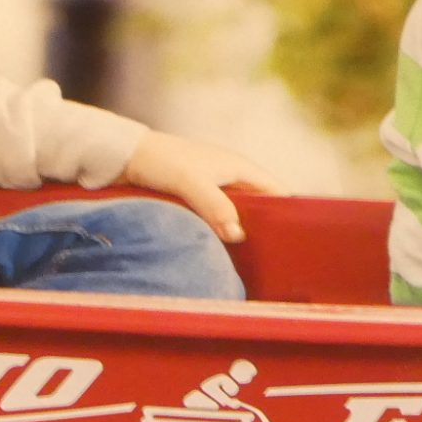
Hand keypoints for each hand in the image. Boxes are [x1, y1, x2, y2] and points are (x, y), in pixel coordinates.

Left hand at [122, 131, 287, 244]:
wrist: (125, 157)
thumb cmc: (160, 163)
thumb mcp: (190, 183)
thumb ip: (215, 206)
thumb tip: (238, 235)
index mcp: (239, 167)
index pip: (278, 191)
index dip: (288, 213)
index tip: (295, 240)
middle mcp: (232, 177)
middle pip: (262, 207)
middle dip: (268, 229)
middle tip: (274, 260)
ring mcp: (215, 190)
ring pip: (240, 216)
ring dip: (243, 235)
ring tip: (253, 263)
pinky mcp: (199, 201)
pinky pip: (221, 221)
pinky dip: (224, 236)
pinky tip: (224, 256)